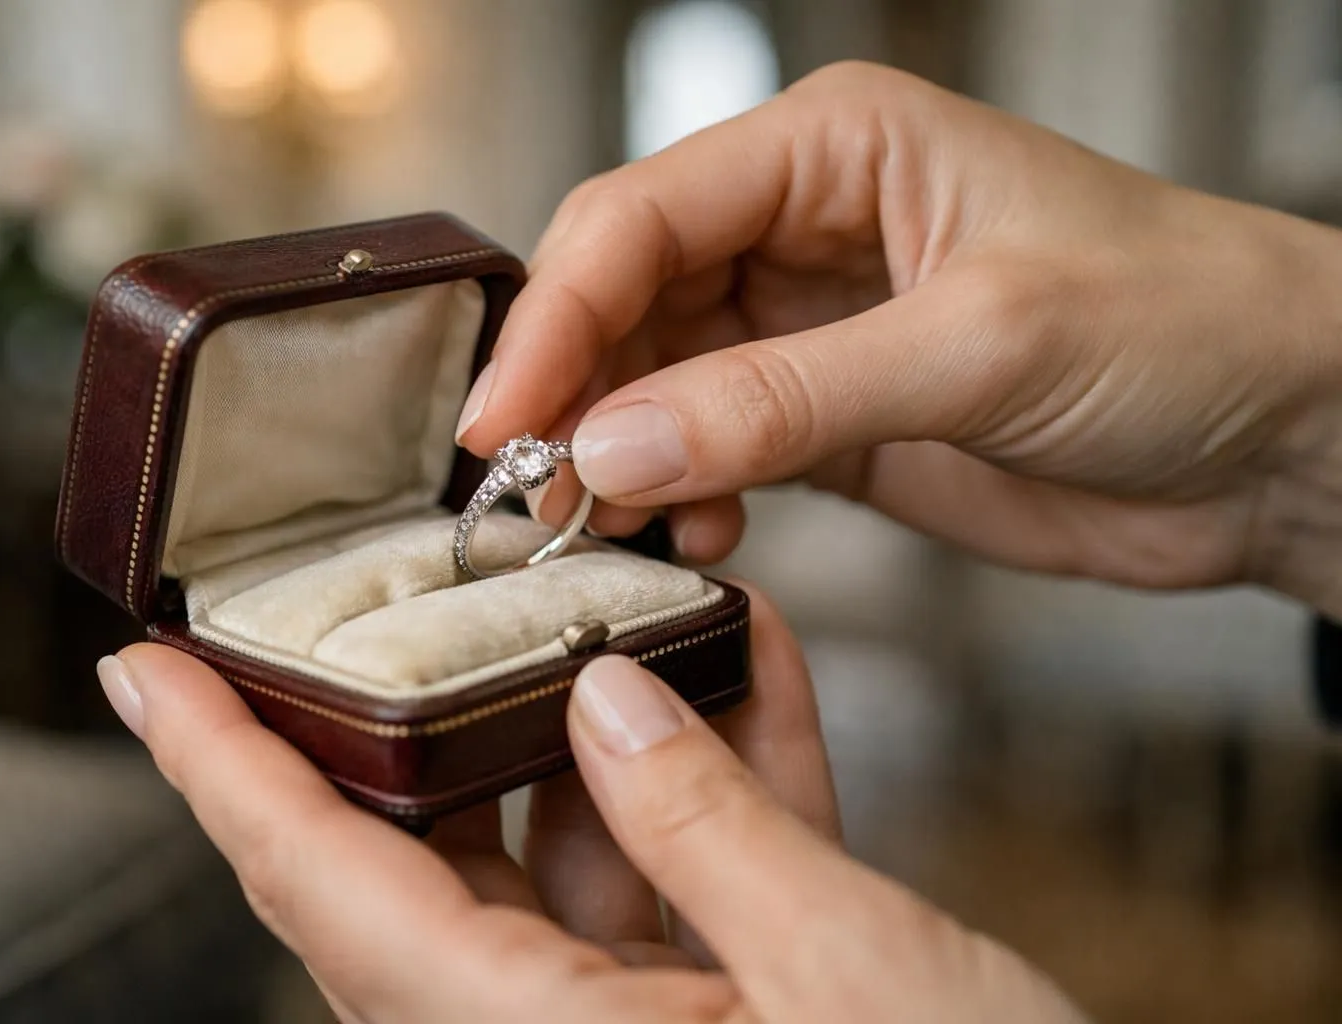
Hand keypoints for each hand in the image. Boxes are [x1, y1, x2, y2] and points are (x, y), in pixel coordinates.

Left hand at [100, 587, 1084, 1022]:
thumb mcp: (851, 980)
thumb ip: (715, 830)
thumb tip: (613, 692)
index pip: (326, 883)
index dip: (224, 767)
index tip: (142, 669)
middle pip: (433, 853)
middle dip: (434, 709)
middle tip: (417, 589)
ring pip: (566, 852)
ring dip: (605, 722)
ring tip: (633, 593)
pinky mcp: (728, 1011)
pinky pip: (682, 882)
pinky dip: (714, 779)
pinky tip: (744, 660)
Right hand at [456, 62, 1341, 617]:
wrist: (1280, 436)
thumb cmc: (1180, 323)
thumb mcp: (978, 346)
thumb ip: (784, 399)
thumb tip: (610, 449)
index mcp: (831, 149)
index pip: (640, 216)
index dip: (556, 317)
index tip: (503, 421)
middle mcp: (802, 228)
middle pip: (625, 299)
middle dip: (569, 395)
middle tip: (527, 496)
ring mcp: (809, 331)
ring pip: (652, 384)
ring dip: (615, 460)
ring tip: (597, 533)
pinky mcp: (828, 422)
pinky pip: (709, 454)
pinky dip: (680, 500)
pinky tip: (696, 539)